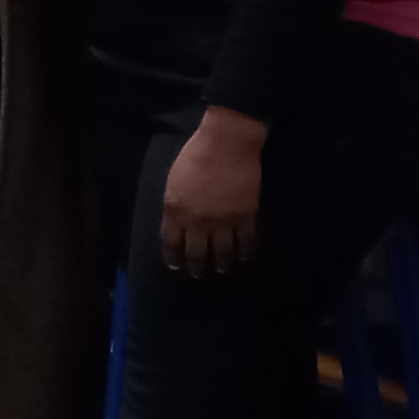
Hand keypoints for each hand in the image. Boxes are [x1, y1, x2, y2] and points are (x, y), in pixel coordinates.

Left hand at [161, 108, 268, 276]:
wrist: (226, 144)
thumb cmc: (195, 156)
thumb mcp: (173, 181)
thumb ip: (175, 205)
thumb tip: (179, 222)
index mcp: (175, 211)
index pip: (172, 243)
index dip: (174, 258)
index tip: (176, 266)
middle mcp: (197, 221)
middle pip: (197, 253)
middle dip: (197, 267)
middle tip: (199, 275)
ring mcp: (223, 220)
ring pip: (223, 253)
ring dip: (222, 264)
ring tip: (222, 269)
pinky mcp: (246, 216)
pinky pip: (246, 242)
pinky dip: (245, 252)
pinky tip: (244, 257)